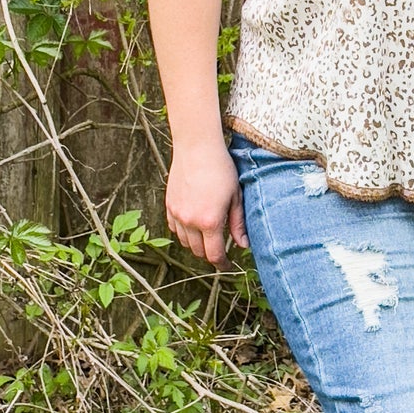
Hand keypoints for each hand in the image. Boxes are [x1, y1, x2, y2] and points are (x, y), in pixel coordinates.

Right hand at [165, 143, 247, 266]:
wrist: (196, 147)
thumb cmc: (221, 169)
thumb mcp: (235, 196)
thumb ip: (238, 223)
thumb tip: (243, 245)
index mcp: (209, 221)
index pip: (214, 255)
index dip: (222, 264)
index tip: (228, 265)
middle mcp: (190, 221)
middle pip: (198, 251)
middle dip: (210, 254)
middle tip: (220, 249)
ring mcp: (177, 214)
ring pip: (184, 242)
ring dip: (196, 244)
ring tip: (208, 236)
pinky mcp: (169, 205)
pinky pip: (174, 228)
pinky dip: (183, 232)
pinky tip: (193, 225)